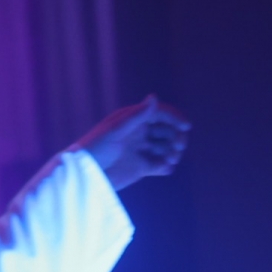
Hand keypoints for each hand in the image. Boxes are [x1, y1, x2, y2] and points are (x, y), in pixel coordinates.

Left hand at [75, 95, 189, 191]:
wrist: (84, 174)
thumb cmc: (96, 147)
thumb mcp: (116, 130)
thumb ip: (137, 116)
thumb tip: (154, 97)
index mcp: (133, 120)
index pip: (160, 114)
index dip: (175, 117)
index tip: (186, 126)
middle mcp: (139, 133)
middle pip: (167, 131)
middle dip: (176, 136)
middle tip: (178, 146)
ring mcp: (141, 150)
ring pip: (166, 148)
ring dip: (173, 152)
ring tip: (171, 159)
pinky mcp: (141, 168)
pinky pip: (160, 165)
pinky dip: (166, 166)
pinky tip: (166, 168)